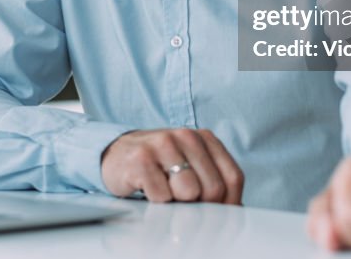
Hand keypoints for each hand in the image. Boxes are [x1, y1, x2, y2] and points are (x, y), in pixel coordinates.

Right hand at [100, 128, 243, 204]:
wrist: (116, 154)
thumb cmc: (159, 166)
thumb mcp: (191, 168)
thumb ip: (212, 183)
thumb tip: (233, 213)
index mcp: (204, 138)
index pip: (233, 178)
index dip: (229, 204)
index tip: (216, 215)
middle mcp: (186, 135)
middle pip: (213, 189)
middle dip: (200, 206)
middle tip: (182, 204)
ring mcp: (163, 144)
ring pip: (189, 192)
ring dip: (176, 203)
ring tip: (165, 193)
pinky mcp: (141, 158)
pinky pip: (161, 197)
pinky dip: (156, 202)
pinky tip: (147, 190)